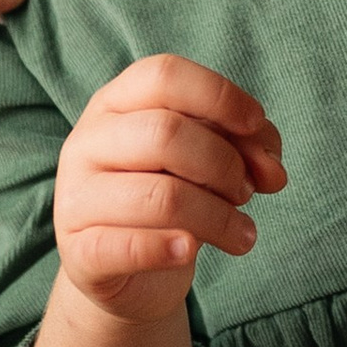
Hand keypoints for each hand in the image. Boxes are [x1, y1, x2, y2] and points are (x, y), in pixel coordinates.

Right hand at [52, 54, 286, 322]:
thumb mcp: (209, 160)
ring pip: (161, 196)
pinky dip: (173, 249)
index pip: (163, 75)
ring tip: (242, 233)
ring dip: (219, 216)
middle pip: (165, 132)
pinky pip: (130, 247)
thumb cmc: (173, 196)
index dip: (218, 95)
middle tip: (247, 192)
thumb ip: (247, 148)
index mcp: (114, 103)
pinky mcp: (79, 253)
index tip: (254, 124)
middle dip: (224, 164)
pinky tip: (191, 252)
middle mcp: (86, 142)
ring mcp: (75, 198)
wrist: (130, 271)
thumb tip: (271, 170)